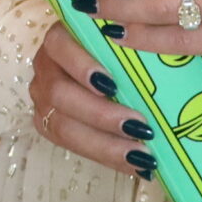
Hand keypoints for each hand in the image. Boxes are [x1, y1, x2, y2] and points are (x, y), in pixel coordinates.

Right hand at [28, 23, 152, 175]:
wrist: (103, 65)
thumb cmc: (121, 48)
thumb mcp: (125, 39)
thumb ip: (132, 43)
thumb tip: (159, 56)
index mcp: (59, 36)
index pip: (59, 46)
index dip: (81, 66)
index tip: (112, 85)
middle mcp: (45, 66)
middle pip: (60, 93)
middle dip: (101, 114)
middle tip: (142, 128)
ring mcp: (43, 97)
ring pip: (62, 126)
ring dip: (105, 144)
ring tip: (142, 156)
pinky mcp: (48, 122)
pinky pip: (71, 145)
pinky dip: (105, 156)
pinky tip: (134, 165)